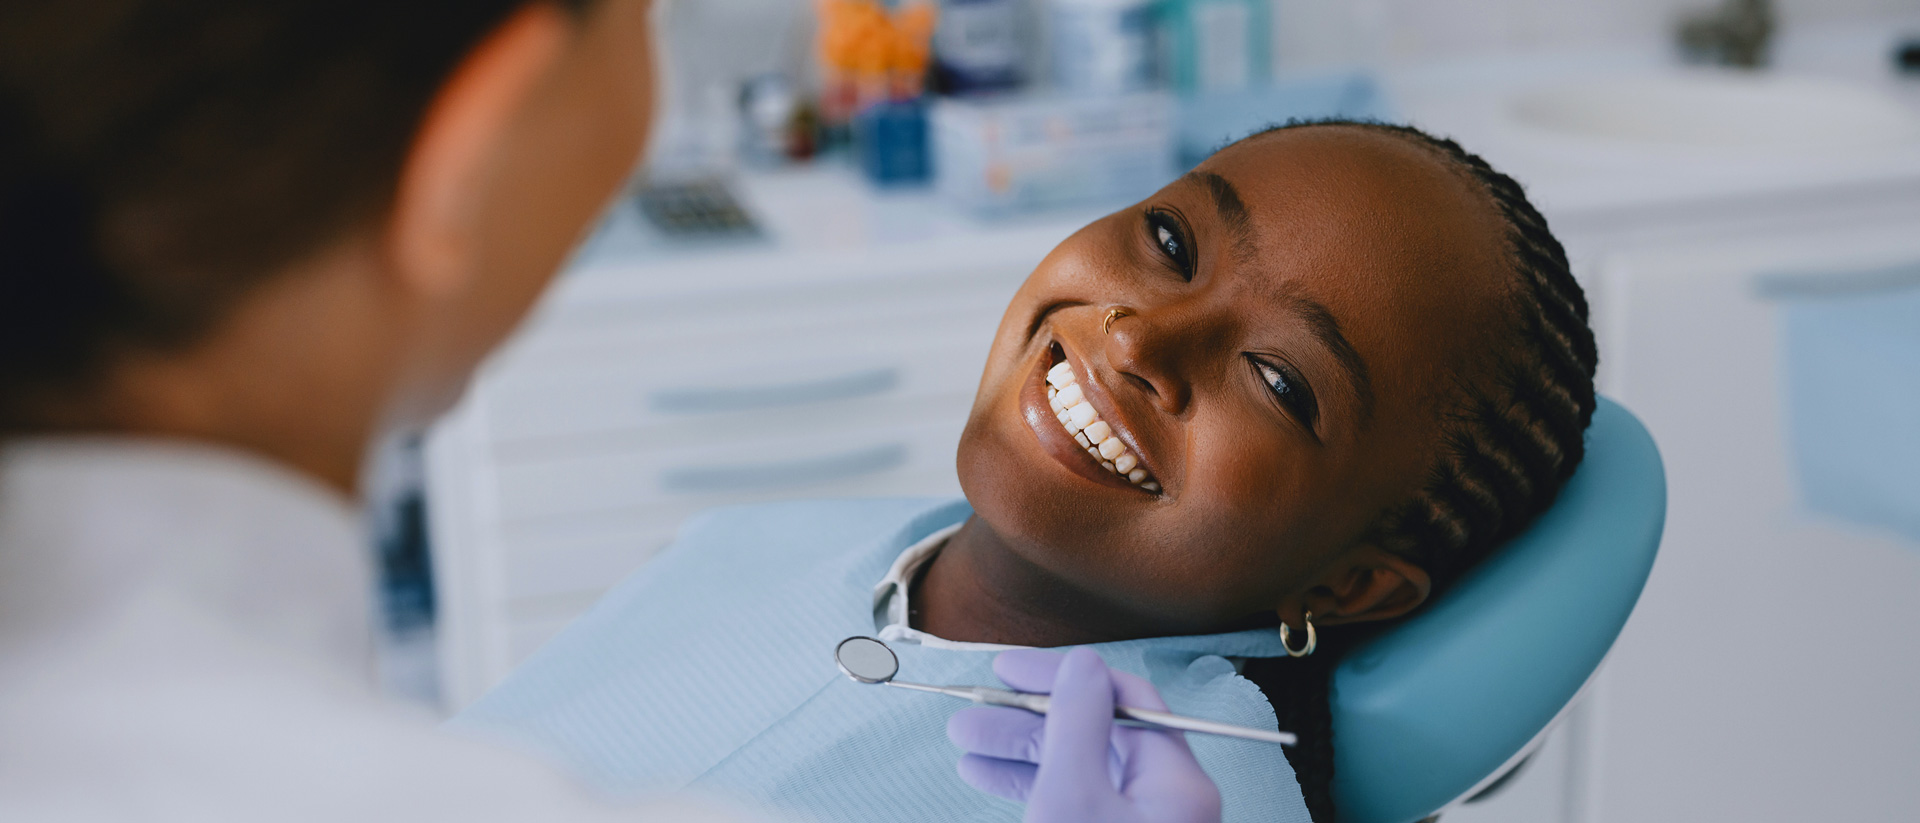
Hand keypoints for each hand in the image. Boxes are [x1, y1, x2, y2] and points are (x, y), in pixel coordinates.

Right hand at [947, 647, 1222, 822]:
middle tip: (970, 711)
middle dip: (1026, 719)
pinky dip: (1033, 784)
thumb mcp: (1074, 795)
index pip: (1123, 699)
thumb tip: (1082, 660)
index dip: (1062, 675)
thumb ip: (1078, 722)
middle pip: (1096, 733)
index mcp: (1178, 781)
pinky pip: (1076, 800)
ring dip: (1019, 751)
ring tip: (965, 743)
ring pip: (1079, 769)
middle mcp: (1168, 799)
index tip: (1006, 668)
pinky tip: (987, 775)